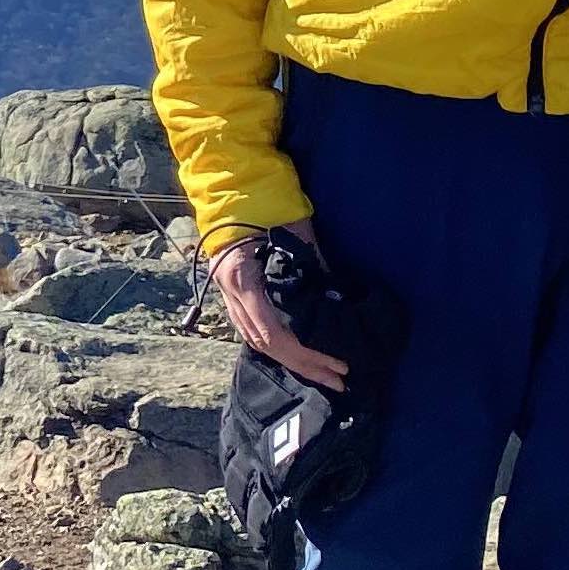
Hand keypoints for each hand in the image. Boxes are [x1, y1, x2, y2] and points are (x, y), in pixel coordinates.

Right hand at [212, 219, 348, 393]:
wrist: (231, 191)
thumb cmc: (264, 205)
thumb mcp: (293, 231)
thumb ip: (313, 263)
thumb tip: (339, 294)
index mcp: (242, 279)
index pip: (272, 332)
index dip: (304, 353)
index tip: (335, 363)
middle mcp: (232, 294)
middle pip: (268, 344)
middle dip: (305, 365)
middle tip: (339, 378)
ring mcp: (229, 297)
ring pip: (259, 343)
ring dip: (293, 362)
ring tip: (325, 375)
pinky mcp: (233, 297)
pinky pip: (255, 332)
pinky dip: (280, 348)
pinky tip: (300, 357)